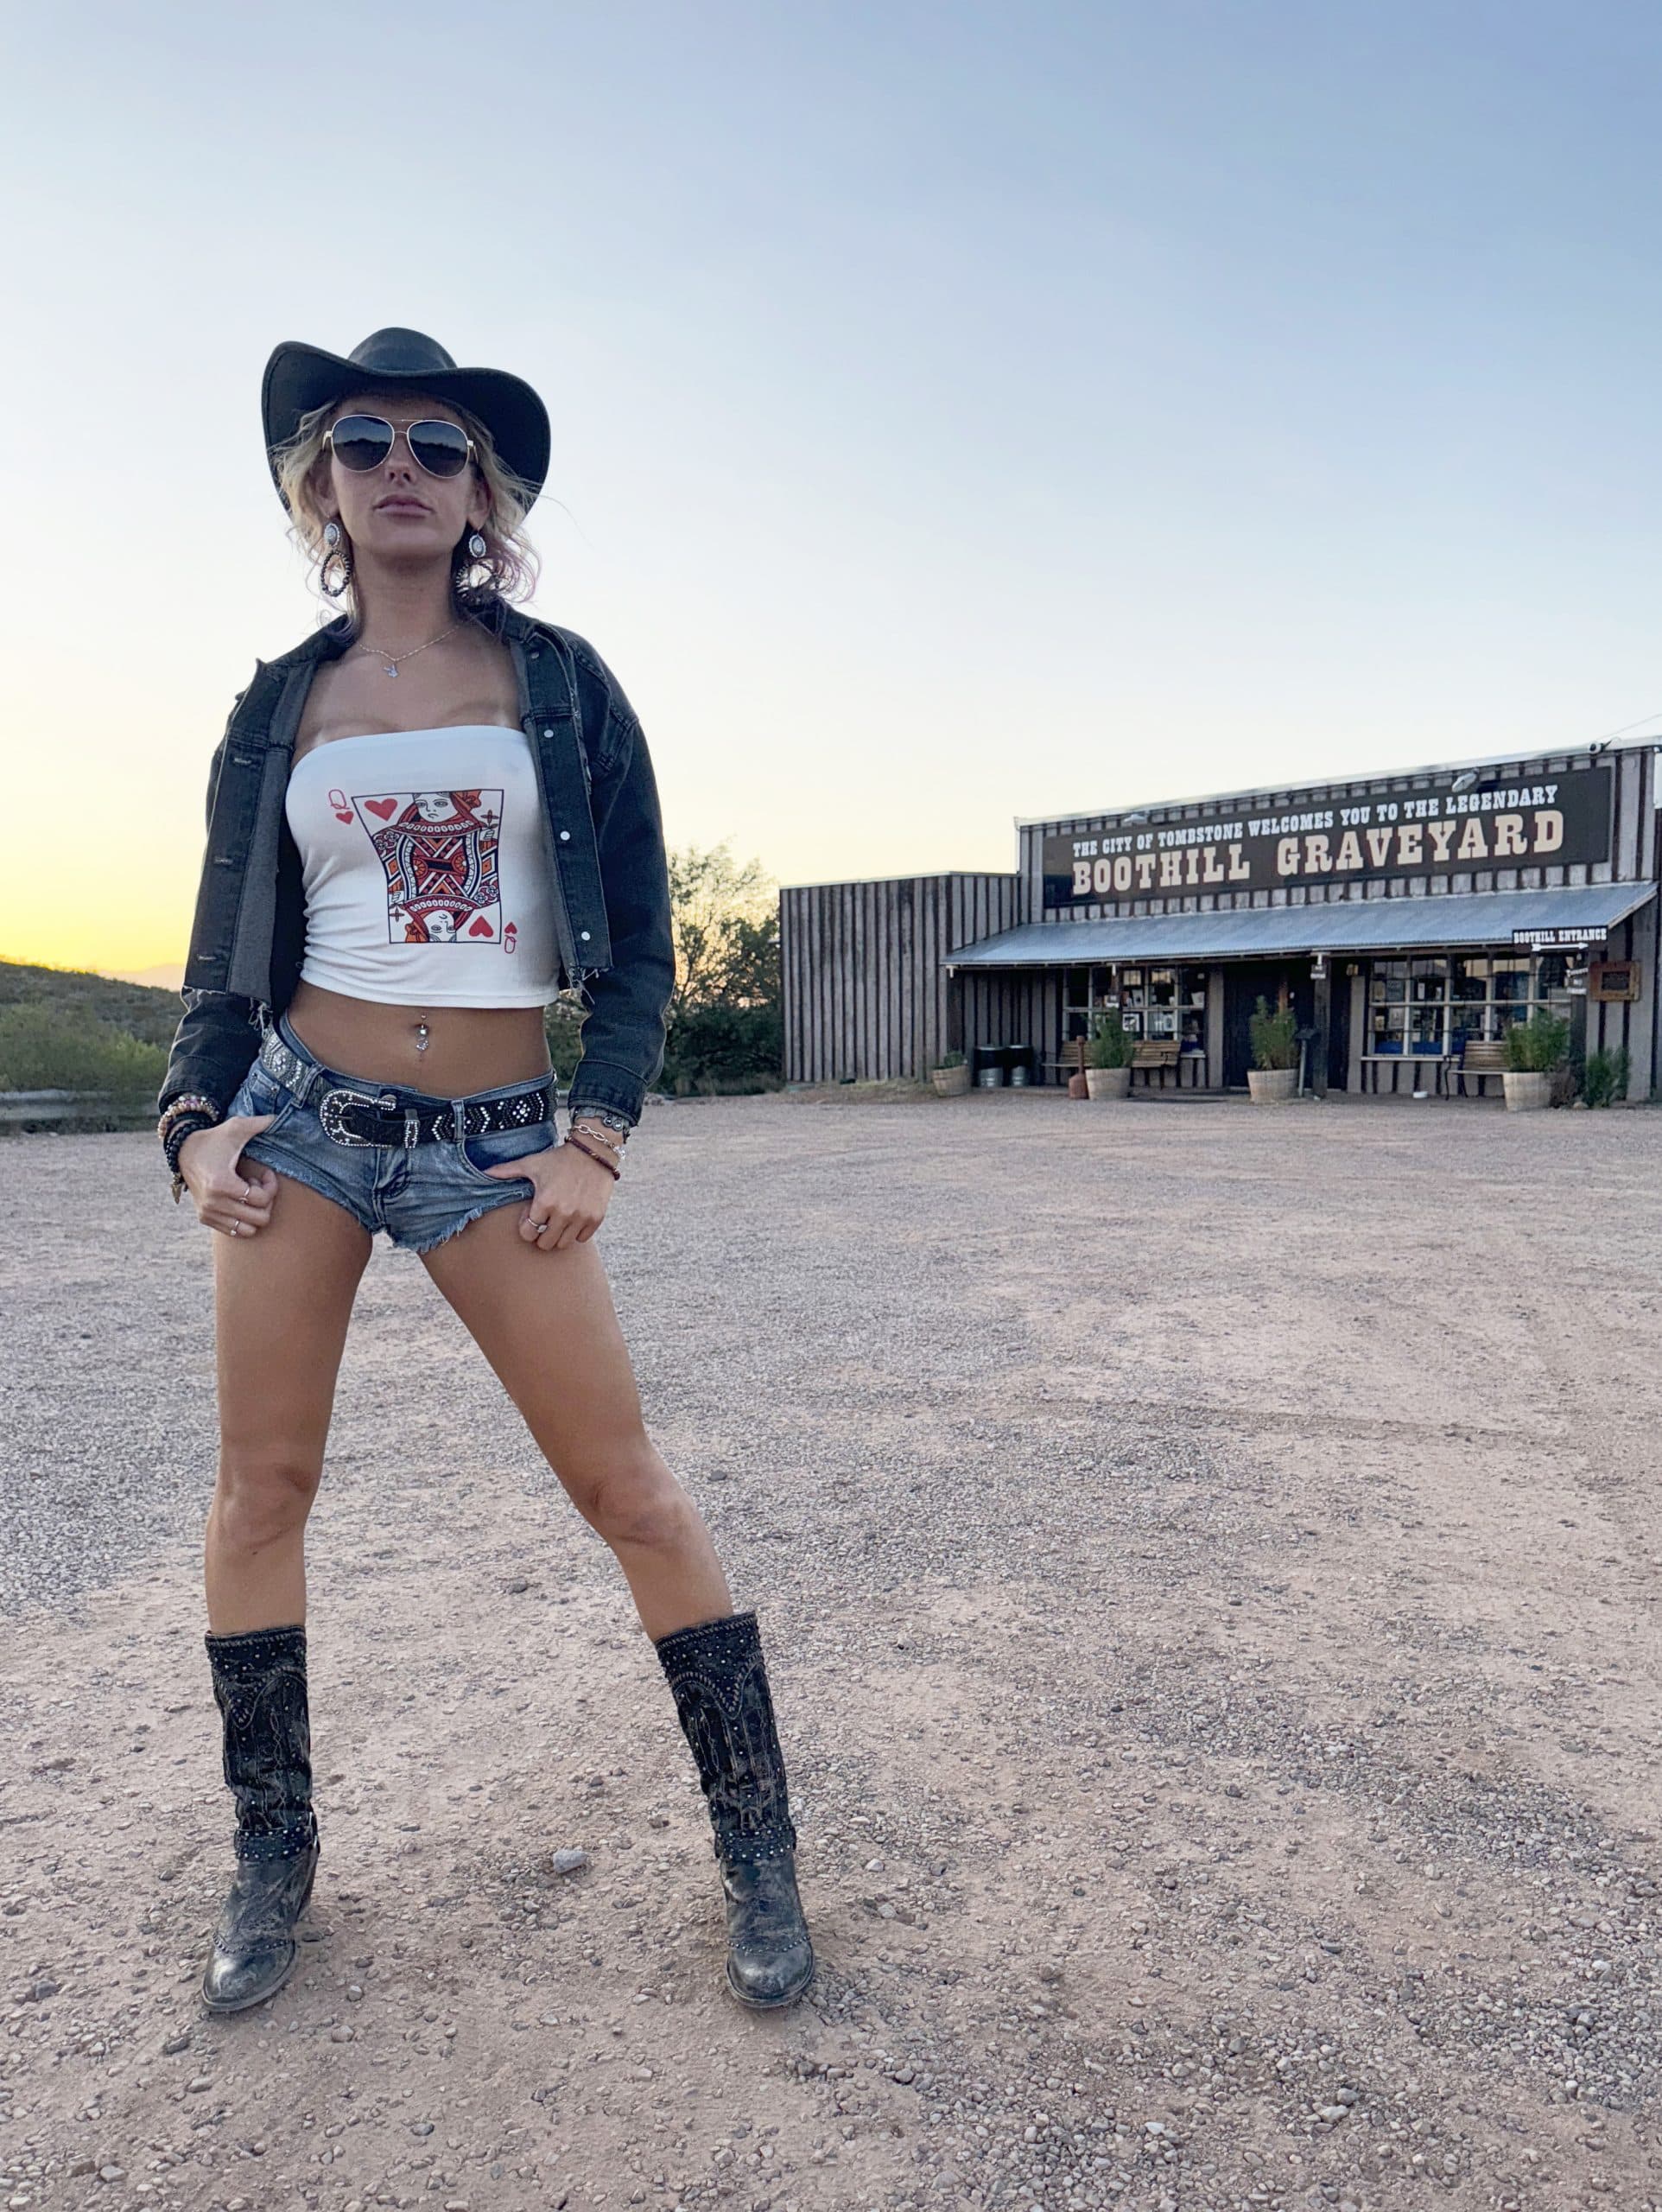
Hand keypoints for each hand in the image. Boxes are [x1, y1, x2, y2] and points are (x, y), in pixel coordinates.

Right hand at [178, 1117, 280, 1238]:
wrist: (183, 1151)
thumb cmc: (213, 1140)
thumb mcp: (235, 1128)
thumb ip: (258, 1123)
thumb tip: (276, 1117)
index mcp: (222, 1184)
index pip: (261, 1199)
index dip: (271, 1186)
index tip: (266, 1173)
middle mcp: (214, 1203)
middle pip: (259, 1218)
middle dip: (266, 1201)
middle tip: (257, 1185)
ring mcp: (208, 1213)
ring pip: (248, 1230)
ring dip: (254, 1213)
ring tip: (248, 1195)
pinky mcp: (205, 1218)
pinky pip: (235, 1232)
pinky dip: (243, 1219)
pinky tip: (238, 1200)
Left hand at [481, 1136, 613, 1249]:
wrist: (593, 1151)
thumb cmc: (559, 1158)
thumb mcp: (532, 1163)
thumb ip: (508, 1170)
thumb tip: (485, 1172)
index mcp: (544, 1201)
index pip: (528, 1232)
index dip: (526, 1227)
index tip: (531, 1217)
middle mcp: (563, 1212)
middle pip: (545, 1244)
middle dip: (541, 1236)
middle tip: (544, 1223)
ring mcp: (581, 1216)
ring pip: (563, 1244)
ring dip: (559, 1236)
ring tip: (558, 1222)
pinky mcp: (596, 1217)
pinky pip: (582, 1239)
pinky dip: (577, 1232)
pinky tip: (574, 1218)